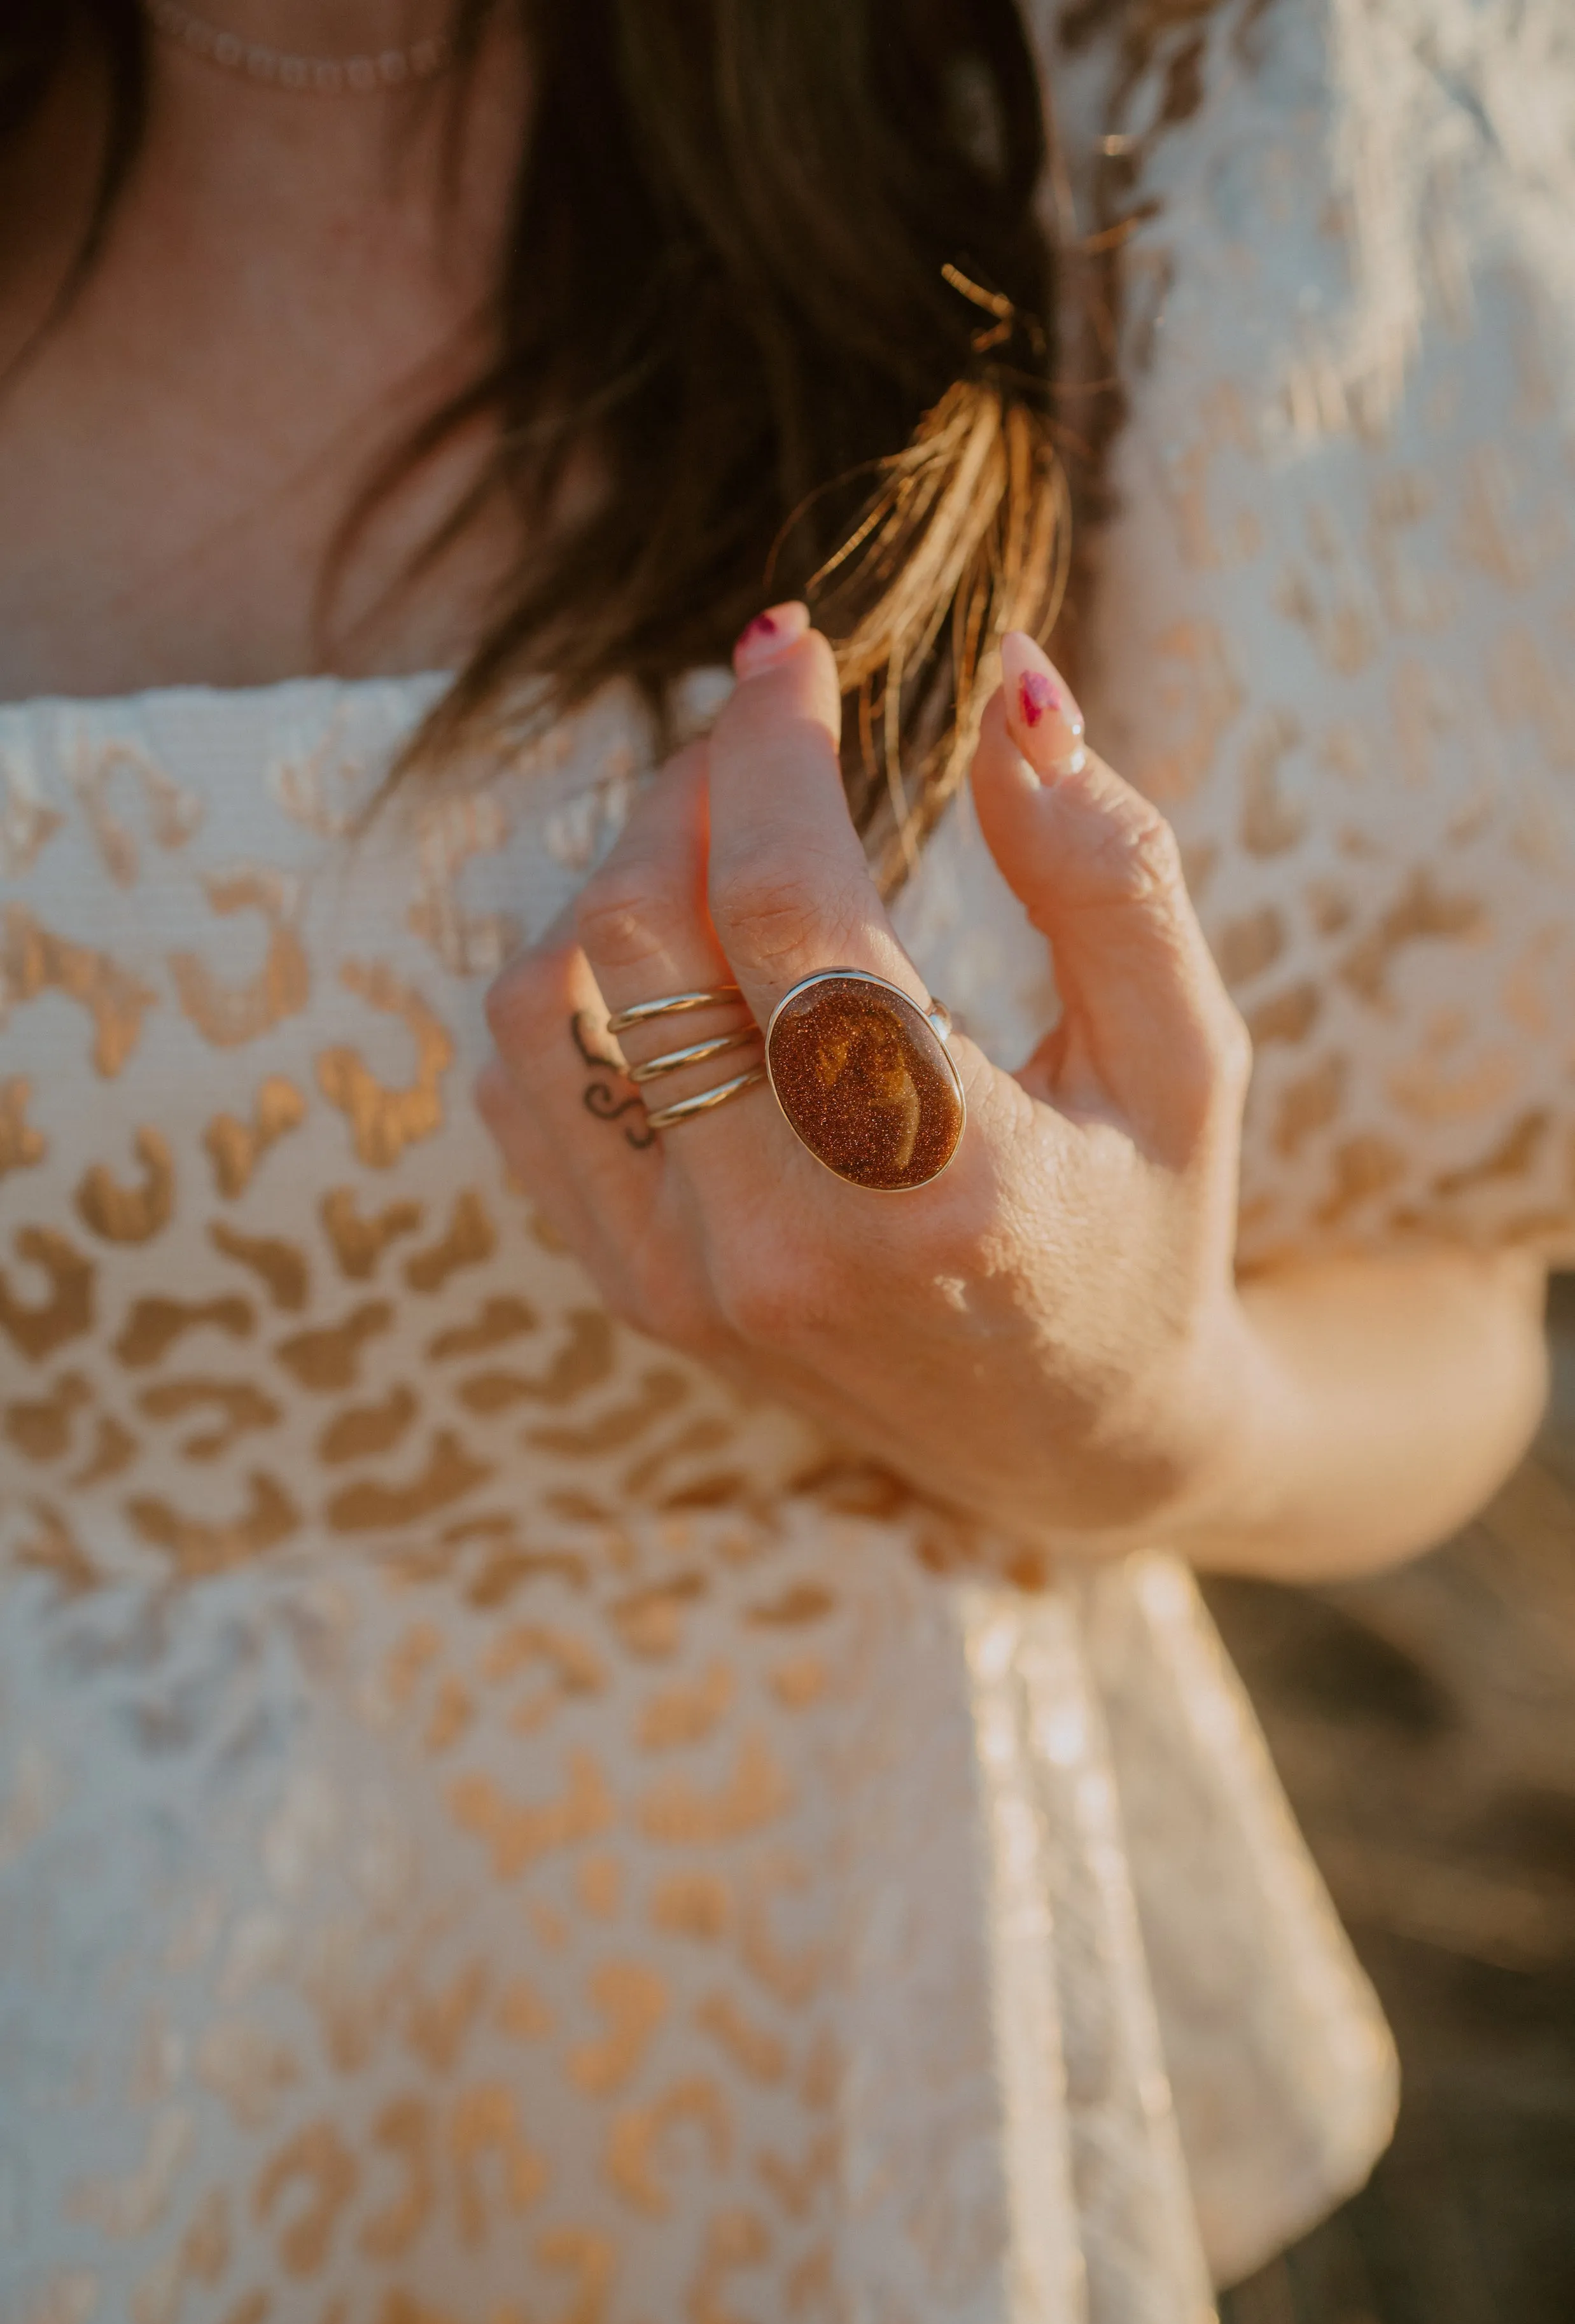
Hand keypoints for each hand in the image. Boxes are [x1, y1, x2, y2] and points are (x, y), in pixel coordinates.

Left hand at [479, 609, 1256, 1545]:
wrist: (1074, 1447)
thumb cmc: (1151, 1230)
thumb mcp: (1188, 1056)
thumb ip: (1109, 870)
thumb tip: (1010, 682)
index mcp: (942, 1181)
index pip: (787, 905)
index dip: (770, 746)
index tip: (792, 649)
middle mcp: (787, 1244)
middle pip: (638, 936)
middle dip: (687, 789)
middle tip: (761, 734)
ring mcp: (689, 1284)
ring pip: (543, 1007)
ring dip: (614, 878)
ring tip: (717, 842)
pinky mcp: (638, 1297)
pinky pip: (525, 1092)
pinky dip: (569, 987)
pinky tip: (671, 957)